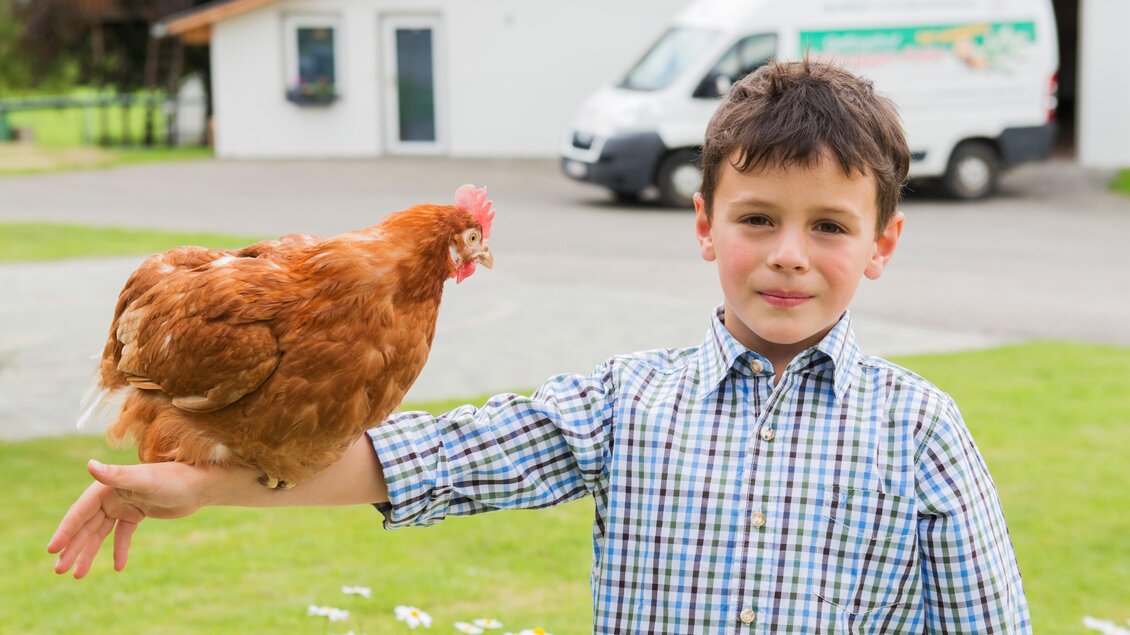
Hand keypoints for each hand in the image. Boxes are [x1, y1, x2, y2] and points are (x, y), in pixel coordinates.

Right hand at [47, 459, 209, 577]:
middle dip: (73, 548)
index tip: (53, 550)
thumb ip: (117, 475)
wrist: (201, 484)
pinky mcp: (137, 513)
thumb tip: (89, 465)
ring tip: (78, 575)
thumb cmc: (174, 478)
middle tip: (59, 571)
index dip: (66, 531)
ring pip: (101, 533)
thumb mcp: (145, 479)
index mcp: (108, 486)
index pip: (80, 512)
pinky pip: (122, 535)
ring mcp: (124, 505)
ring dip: (89, 553)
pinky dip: (119, 550)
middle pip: (86, 526)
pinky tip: (118, 567)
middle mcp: (112, 495)